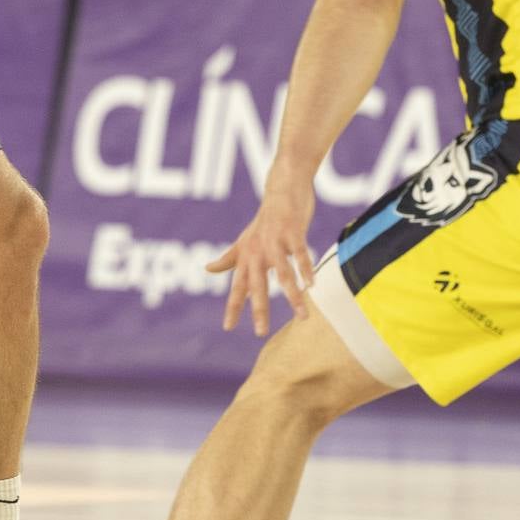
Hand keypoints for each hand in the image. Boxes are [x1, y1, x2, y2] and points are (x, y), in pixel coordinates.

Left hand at [206, 180, 318, 336]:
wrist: (282, 187)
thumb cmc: (265, 218)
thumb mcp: (244, 240)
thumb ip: (228, 258)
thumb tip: (207, 269)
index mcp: (246, 256)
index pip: (237, 286)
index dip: (232, 306)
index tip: (228, 328)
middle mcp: (258, 251)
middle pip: (257, 285)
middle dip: (259, 309)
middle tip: (261, 332)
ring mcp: (275, 241)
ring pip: (283, 273)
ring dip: (293, 295)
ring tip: (302, 315)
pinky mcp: (293, 231)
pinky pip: (300, 254)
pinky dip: (306, 270)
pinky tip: (312, 285)